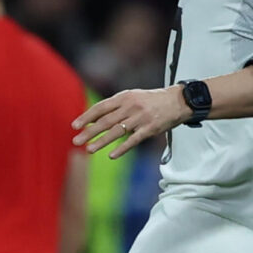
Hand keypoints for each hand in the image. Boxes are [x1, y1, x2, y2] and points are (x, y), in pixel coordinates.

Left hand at [72, 86, 191, 157]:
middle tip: (76, 141)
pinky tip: (112, 155)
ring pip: (117, 131)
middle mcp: (131, 106)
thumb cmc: (152, 100)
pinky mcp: (150, 129)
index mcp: (125, 97)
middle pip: (106, 121)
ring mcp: (141, 118)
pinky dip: (122, 148)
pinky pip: (133, 140)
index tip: (75, 126)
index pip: (101, 107)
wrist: (178, 101)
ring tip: (89, 149)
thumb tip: (95, 119)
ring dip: (102, 141)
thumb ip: (116, 107)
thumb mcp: (133, 97)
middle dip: (89, 132)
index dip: (87, 117)